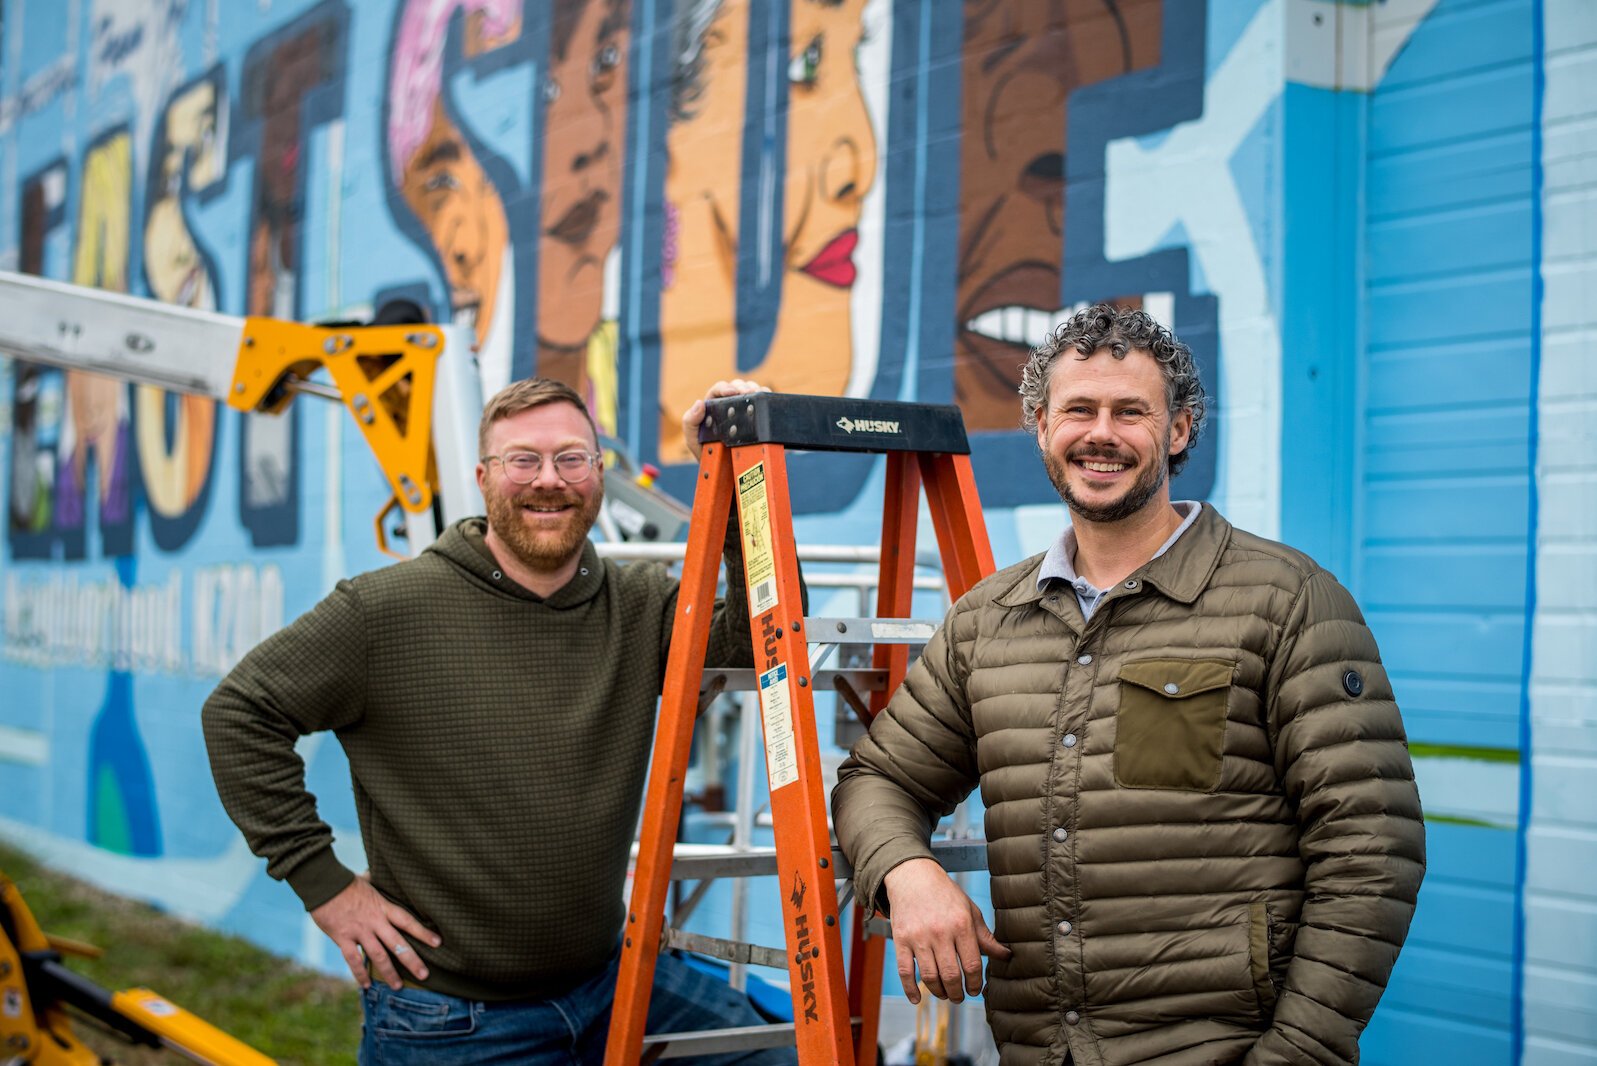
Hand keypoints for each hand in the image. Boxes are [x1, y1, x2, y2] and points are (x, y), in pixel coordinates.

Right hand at [310, 875, 441, 989]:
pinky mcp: (342, 938)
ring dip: (389, 972)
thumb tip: (378, 872)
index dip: (423, 932)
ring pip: (378, 955)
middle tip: (424, 975)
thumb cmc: (346, 882)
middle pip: (397, 943)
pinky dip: (360, 974)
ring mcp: (359, 931)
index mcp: (383, 907)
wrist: (323, 884)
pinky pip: (354, 960)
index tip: (438, 942)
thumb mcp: (368, 881)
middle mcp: (375, 921)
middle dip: (412, 960)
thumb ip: (376, 882)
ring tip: (398, 987)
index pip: (408, 921)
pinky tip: (366, 985)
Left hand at [681, 379, 767, 461]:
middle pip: (738, 386)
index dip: (726, 387)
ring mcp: (744, 411)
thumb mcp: (693, 439)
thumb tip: (699, 403)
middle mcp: (730, 405)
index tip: (732, 393)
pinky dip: (768, 398)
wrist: (726, 473)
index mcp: (714, 406)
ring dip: (757, 389)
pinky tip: (768, 400)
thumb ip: (690, 422)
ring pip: (752, 391)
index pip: (719, 389)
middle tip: (749, 393)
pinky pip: (764, 403)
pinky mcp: (757, 419)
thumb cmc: (707, 454)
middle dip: (744, 386)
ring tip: (759, 395)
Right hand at [883, 858, 1010, 1004]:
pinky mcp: (901, 939)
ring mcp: (919, 937)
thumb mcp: (970, 911)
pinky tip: (917, 998)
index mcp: (961, 925)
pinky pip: (904, 971)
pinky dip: (910, 989)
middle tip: (959, 997)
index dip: (974, 984)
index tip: (974, 990)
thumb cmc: (946, 895)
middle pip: (951, 975)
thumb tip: (1006, 956)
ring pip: (930, 977)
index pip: (972, 965)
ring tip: (944, 994)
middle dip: (957, 993)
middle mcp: (940, 932)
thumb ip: (986, 937)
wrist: (913, 877)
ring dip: (939, 992)